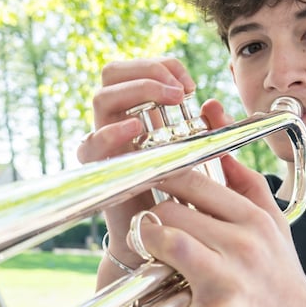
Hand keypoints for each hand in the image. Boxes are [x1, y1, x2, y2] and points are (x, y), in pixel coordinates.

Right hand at [81, 58, 233, 269]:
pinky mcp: (99, 170)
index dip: (163, 66)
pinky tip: (136, 131)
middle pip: (112, 73)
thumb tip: (213, 103)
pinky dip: (112, 132)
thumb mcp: (202, 155)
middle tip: (179, 90)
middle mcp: (115, 123)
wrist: (159, 240)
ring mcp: (104, 144)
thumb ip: (209, 128)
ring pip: (102, 98)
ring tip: (170, 102)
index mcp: (136, 112)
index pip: (137, 70)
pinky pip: (92, 143)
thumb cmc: (180, 196)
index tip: (190, 84)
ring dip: (138, 91)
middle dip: (147, 70)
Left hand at [135, 154, 305, 306]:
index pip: (194, 180)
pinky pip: (174, 301)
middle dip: (150, 220)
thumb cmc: (283, 280)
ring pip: (170, 245)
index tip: (144, 183)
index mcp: (254, 218)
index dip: (159, 177)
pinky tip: (172, 302)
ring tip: (152, 259)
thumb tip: (223, 154)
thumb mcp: (275, 226)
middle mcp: (244, 243)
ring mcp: (231, 278)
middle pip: (172, 211)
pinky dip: (165, 302)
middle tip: (144, 230)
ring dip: (150, 251)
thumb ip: (250, 187)